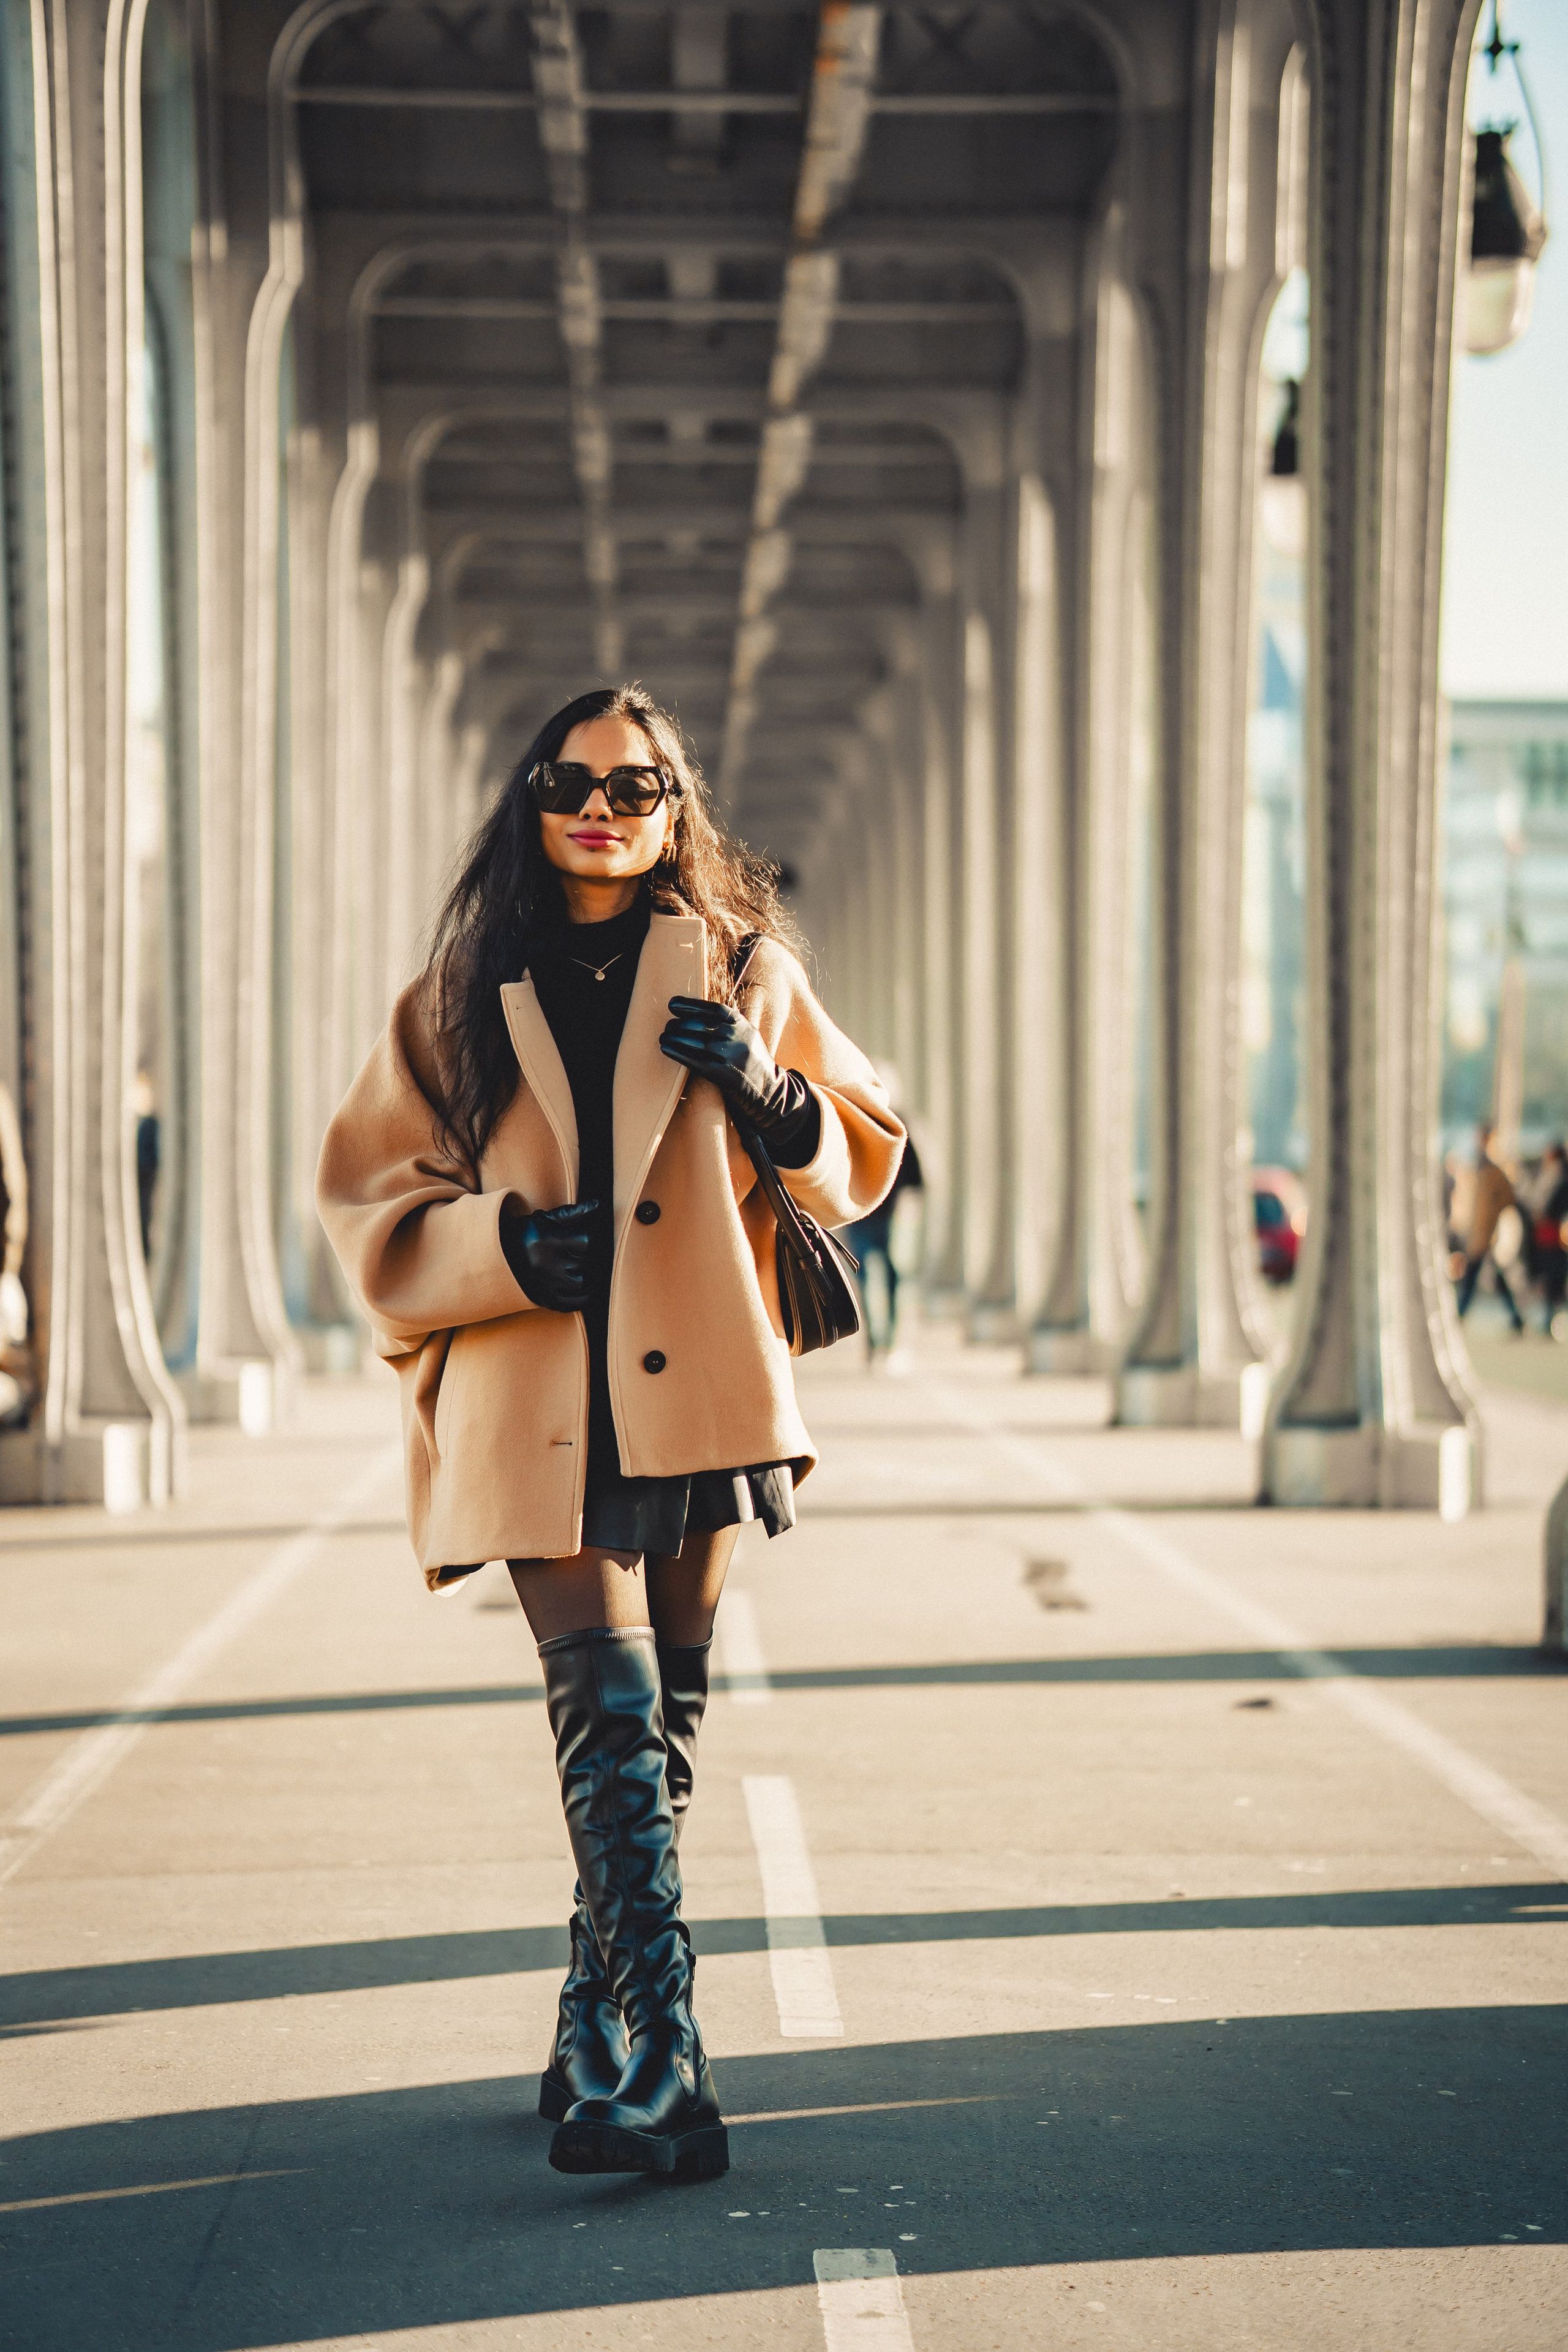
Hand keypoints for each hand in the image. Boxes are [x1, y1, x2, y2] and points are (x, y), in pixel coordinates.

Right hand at [501, 1200, 597, 1312]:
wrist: (494, 1255)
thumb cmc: (524, 1233)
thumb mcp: (543, 1219)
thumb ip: (572, 1212)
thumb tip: (597, 1204)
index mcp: (548, 1241)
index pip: (586, 1243)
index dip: (591, 1240)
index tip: (588, 1239)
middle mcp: (547, 1264)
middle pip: (584, 1262)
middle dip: (588, 1257)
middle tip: (588, 1254)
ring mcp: (545, 1284)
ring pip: (581, 1283)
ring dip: (587, 1276)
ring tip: (586, 1269)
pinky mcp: (542, 1298)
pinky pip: (570, 1304)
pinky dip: (582, 1298)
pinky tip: (585, 1290)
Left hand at [660, 997, 780, 1119]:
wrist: (766, 1085)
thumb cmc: (750, 1057)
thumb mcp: (746, 1032)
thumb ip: (728, 1020)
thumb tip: (696, 1009)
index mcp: (740, 1022)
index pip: (710, 1008)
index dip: (689, 1004)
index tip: (672, 1004)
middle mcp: (734, 1035)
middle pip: (698, 1024)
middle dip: (678, 1023)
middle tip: (668, 1026)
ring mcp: (727, 1053)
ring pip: (693, 1040)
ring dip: (673, 1037)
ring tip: (663, 1036)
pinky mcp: (719, 1071)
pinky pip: (693, 1059)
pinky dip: (677, 1052)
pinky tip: (666, 1048)